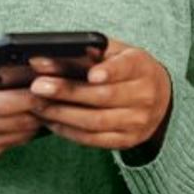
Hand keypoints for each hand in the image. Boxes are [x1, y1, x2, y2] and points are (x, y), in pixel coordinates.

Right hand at [0, 50, 46, 160]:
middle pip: (20, 122)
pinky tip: (25, 112)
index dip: (31, 96)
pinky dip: (24, 128)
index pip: (5, 104)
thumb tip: (26, 65)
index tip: (48, 84)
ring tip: (43, 99)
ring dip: (36, 118)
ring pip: (23, 135)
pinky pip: (15, 142)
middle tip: (54, 90)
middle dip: (41, 106)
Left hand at [28, 37, 172, 156]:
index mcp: (141, 66)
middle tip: (38, 87)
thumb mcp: (111, 52)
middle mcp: (144, 95)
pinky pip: (94, 139)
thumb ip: (84, 52)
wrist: (157, 96)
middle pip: (104, 96)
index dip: (109, 71)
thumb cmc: (124, 68)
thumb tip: (45, 57)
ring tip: (37, 104)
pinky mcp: (127, 140)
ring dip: (61, 113)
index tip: (92, 74)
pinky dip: (68, 131)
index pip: (125, 68)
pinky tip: (50, 120)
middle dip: (67, 92)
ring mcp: (137, 121)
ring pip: (96, 121)